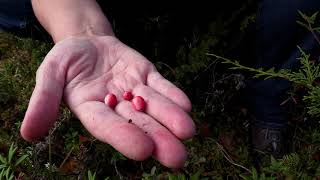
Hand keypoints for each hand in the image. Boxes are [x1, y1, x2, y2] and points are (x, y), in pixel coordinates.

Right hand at [20, 35, 194, 167]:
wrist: (88, 42)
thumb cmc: (66, 60)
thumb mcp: (49, 74)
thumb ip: (43, 100)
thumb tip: (28, 133)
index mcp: (92, 111)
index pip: (108, 127)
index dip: (124, 137)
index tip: (143, 150)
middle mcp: (117, 107)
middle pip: (138, 124)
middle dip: (158, 139)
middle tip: (177, 158)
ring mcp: (135, 92)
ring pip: (154, 108)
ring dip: (171, 119)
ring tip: (187, 131)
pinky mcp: (147, 77)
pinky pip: (161, 87)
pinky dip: (173, 95)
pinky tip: (185, 106)